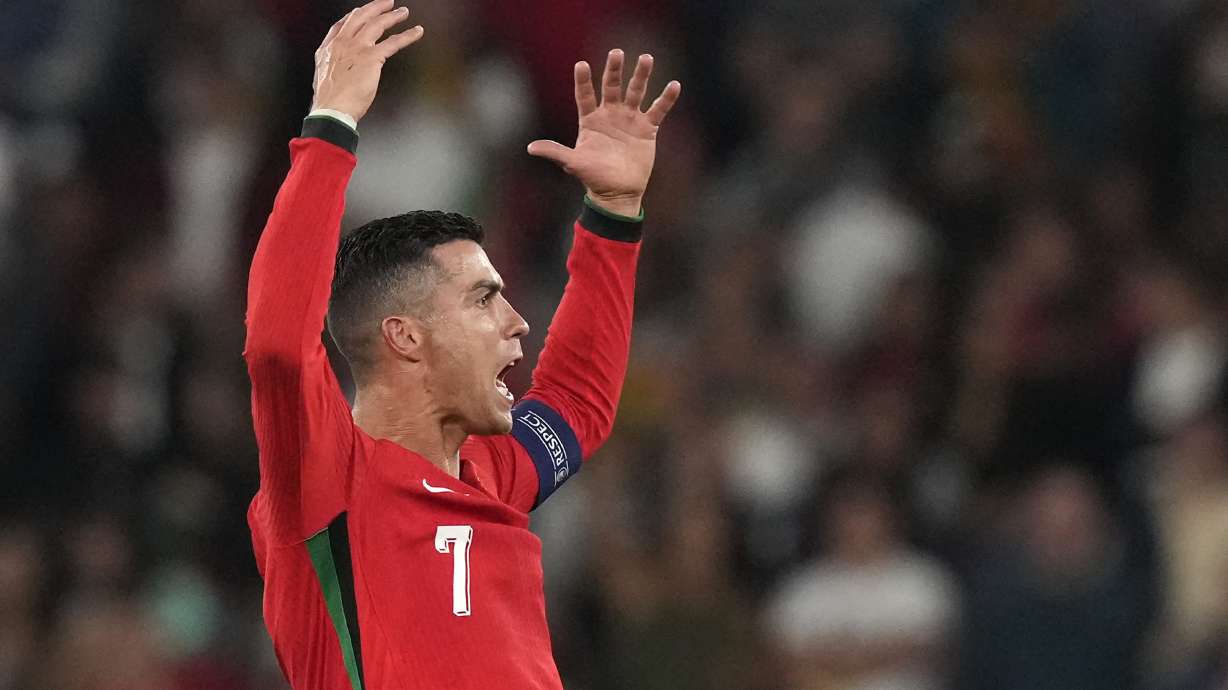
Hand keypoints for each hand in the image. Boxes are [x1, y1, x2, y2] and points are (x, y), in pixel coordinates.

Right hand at [311, 0, 423, 122]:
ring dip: (393, 16)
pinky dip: (408, 35)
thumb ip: (335, 67)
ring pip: (377, 24)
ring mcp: (357, 48)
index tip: (362, 11)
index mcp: (328, 48)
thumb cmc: (329, 101)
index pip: (342, 24)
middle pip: (361, 16)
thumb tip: (342, 70)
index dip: (355, 15)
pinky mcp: (372, 57)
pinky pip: (394, 42)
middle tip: (387, 3)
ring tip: (403, 12)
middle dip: (376, 7)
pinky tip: (416, 32)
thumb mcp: (324, 77)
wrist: (332, 109)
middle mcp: (342, 43)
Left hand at [528, 50, 681, 216]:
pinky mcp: (647, 129)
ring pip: (636, 92)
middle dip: (614, 70)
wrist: (618, 193)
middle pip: (612, 86)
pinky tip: (674, 85)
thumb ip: (555, 152)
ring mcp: (629, 119)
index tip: (581, 65)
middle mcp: (610, 115)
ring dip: (642, 75)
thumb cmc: (593, 178)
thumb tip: (530, 148)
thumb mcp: (573, 163)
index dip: (583, 81)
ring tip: (647, 58)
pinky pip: (658, 110)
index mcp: (590, 120)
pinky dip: (666, 99)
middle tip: (617, 53)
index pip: (584, 95)